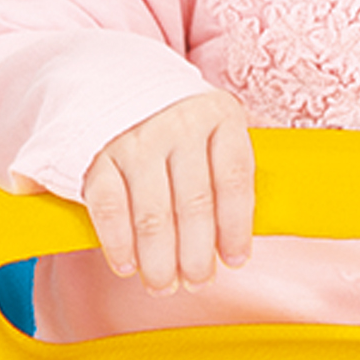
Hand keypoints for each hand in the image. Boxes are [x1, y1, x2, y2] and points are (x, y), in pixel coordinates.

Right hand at [81, 89, 254, 291]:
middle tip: (198, 282)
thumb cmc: (176, 115)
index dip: (237, 228)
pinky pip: (110, 208)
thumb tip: (261, 217)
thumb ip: (236, 160)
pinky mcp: (97, 155)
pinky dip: (118, 244)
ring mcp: (136, 139)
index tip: (236, 260)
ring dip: (159, 258)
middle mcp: (179, 125)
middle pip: (195, 204)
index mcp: (219, 117)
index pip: (235, 180)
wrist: (112, 75)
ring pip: (154, 213)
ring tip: (164, 284)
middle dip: (197, 254)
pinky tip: (128, 266)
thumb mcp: (216, 120)